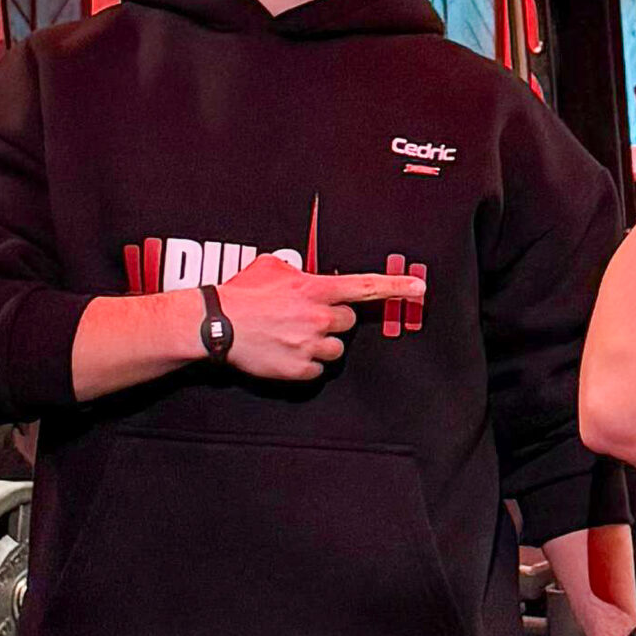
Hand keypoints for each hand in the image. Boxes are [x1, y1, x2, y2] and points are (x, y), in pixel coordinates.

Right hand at [211, 254, 427, 383]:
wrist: (216, 324)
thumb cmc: (241, 294)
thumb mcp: (271, 267)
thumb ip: (299, 271)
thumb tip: (306, 275)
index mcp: (315, 289)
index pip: (364, 286)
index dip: (395, 287)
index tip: (418, 288)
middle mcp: (318, 317)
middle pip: (347, 322)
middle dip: (332, 320)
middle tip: (305, 318)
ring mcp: (311, 345)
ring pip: (335, 349)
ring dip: (320, 344)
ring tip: (291, 336)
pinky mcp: (301, 369)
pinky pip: (317, 369)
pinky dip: (305, 363)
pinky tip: (285, 352)